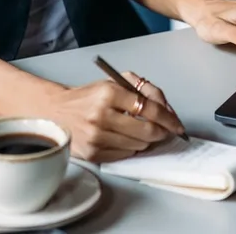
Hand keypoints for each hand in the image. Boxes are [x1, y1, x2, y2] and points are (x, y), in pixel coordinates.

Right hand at [43, 72, 184, 162]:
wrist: (58, 111)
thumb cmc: (90, 96)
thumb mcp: (116, 81)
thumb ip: (145, 89)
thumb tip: (168, 110)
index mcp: (109, 92)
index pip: (149, 108)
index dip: (168, 118)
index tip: (177, 124)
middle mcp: (101, 115)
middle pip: (147, 130)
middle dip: (161, 132)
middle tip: (165, 130)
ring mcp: (96, 136)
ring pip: (138, 144)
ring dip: (146, 140)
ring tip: (141, 131)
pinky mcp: (92, 154)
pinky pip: (125, 155)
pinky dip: (132, 147)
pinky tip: (126, 138)